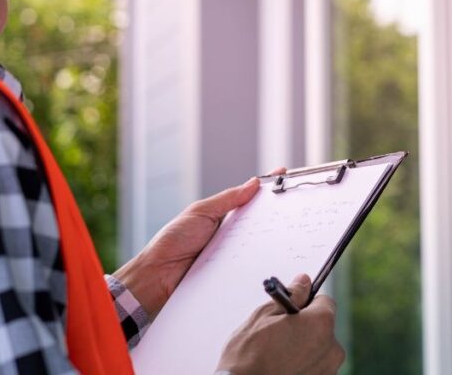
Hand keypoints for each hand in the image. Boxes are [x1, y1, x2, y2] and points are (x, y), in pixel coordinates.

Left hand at [114, 169, 285, 317]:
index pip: (249, 197)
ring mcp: (233, 252)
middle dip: (276, 211)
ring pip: (259, 243)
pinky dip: (260, 259)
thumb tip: (253, 183)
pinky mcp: (233, 271)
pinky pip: (251, 263)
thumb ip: (227, 199)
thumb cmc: (172, 241)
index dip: (266, 187)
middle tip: (294, 203)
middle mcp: (230, 233)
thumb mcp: (200, 212)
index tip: (284, 174)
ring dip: (271, 237)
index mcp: (222, 215)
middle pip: (259, 220)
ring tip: (288, 226)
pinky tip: (272, 254)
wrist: (157, 276)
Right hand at [217, 274, 344, 374]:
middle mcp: (332, 349)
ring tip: (278, 355)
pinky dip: (303, 366)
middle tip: (280, 334)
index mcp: (321, 324)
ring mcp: (328, 371)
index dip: (306, 303)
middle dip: (305, 327)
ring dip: (304, 348)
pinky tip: (283, 368)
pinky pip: (314, 368)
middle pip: (323, 327)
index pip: (324, 302)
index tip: (292, 310)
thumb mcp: (265, 315)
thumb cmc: (249, 356)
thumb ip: (291, 295)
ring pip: (319, 350)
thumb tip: (304, 281)